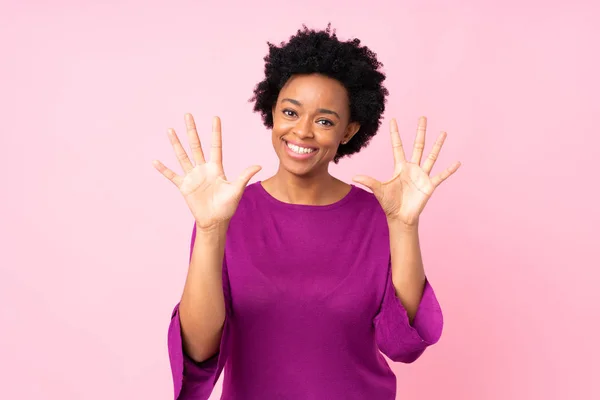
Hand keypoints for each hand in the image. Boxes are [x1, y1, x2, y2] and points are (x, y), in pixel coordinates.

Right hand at [153, 114, 261, 230]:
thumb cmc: (227, 206)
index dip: (215, 132)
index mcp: (216, 168)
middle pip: (196, 145)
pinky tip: (155, 161)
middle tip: (188, 115)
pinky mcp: (184, 186)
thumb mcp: (236, 190)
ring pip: (183, 156)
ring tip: (170, 130)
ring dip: (176, 143)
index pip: (215, 146)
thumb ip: (244, 176)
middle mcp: (203, 169)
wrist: (215, 221)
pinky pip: (172, 176)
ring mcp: (192, 176)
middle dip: (192, 130)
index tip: (215, 117)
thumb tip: (259, 166)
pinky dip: (163, 169)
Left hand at [352, 117, 459, 225]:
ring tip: (443, 133)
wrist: (400, 217)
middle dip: (420, 132)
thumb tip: (353, 177)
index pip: (398, 146)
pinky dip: (449, 170)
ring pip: (431, 156)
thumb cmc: (389, 203)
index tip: (393, 120)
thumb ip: (368, 181)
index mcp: (400, 167)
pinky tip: (457, 163)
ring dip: (437, 145)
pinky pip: (441, 176)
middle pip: (417, 146)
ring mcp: (422, 175)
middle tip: (423, 117)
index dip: (395, 133)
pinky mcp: (429, 185)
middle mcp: (412, 168)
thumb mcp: (378, 190)